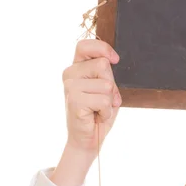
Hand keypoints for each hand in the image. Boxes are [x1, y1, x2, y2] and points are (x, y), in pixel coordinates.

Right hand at [62, 39, 121, 154]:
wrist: (89, 139)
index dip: (103, 48)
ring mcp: (70, 87)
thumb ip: (106, 73)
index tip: (115, 60)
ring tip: (98, 109)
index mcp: (76, 68)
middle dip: (112, 85)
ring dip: (109, 101)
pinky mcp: (74, 100)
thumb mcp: (106, 89)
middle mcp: (69, 74)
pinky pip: (104, 100)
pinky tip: (96, 116)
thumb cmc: (99, 113)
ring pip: (106, 85)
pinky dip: (106, 112)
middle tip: (103, 101)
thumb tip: (110, 60)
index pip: (85, 45)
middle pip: (103, 65)